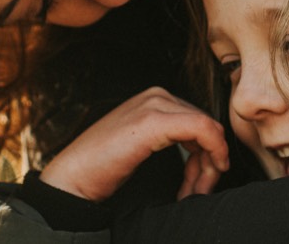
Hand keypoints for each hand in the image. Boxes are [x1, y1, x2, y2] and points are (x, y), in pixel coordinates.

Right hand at [38, 87, 229, 202]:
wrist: (74, 176)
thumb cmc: (103, 167)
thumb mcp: (144, 145)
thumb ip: (172, 139)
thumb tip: (208, 154)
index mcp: (154, 99)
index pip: (200, 121)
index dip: (209, 154)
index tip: (200, 184)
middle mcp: (156, 95)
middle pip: (207, 125)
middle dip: (210, 162)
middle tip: (198, 191)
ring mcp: (154, 105)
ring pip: (208, 129)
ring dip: (209, 165)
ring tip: (192, 192)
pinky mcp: (153, 121)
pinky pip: (203, 130)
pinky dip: (213, 153)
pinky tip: (202, 178)